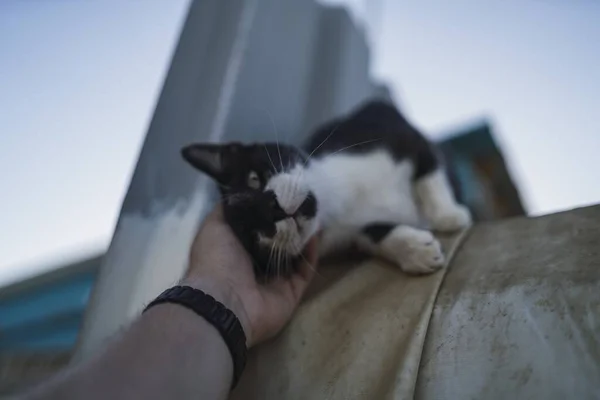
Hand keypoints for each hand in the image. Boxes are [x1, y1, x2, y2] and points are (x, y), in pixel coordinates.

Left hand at [181, 204, 318, 346]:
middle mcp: (255, 264)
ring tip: (313, 212)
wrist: (224, 301)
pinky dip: (312, 252)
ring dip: (304, 234)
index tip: (281, 190)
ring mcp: (275, 280)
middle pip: (278, 239)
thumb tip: (243, 190)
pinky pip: (305, 270)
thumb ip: (230, 209)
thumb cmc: (217, 259)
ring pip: (295, 253)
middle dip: (289, 221)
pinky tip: (316, 232)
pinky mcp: (292, 292)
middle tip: (302, 199)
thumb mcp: (215, 225)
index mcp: (235, 249)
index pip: (256, 226)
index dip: (268, 209)